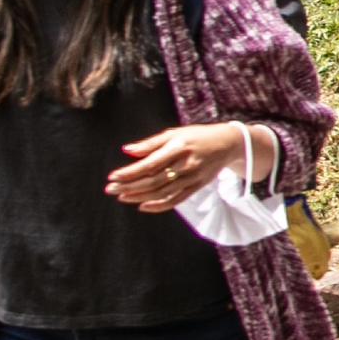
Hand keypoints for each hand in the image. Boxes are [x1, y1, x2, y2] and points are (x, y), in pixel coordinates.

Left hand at [106, 122, 262, 212]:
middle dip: (130, 186)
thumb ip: (150, 143)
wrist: (228, 144)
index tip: (113, 177)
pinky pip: (176, 200)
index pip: (150, 164)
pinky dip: (159, 206)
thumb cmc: (196, 136)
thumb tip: (127, 151)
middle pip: (153, 180)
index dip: (130, 172)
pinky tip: (143, 206)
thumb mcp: (174, 133)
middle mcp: (185, 164)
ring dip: (139, 197)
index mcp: (178, 147)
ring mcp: (192, 177)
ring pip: (162, 192)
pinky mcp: (196, 186)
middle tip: (110, 189)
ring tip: (122, 197)